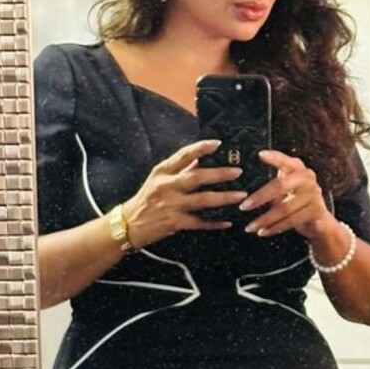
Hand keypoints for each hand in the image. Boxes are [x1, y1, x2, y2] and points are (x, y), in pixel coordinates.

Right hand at [123, 139, 245, 248]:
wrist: (128, 224)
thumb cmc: (146, 200)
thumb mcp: (158, 180)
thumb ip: (179, 170)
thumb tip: (200, 159)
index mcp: (162, 171)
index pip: (184, 155)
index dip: (202, 148)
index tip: (218, 144)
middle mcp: (167, 186)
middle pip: (197, 177)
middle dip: (220, 174)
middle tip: (238, 172)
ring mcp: (171, 205)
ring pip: (202, 200)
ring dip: (224, 197)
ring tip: (241, 195)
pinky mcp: (174, 222)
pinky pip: (199, 223)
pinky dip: (214, 223)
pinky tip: (227, 222)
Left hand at [239, 149, 341, 244]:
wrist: (320, 221)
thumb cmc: (297, 201)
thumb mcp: (287, 188)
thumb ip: (274, 184)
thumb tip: (246, 191)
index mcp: (298, 169)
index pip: (285, 161)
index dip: (274, 158)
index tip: (260, 155)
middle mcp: (307, 179)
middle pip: (280, 186)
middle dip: (259, 198)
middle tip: (243, 207)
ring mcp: (313, 195)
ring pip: (284, 209)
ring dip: (264, 219)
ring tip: (249, 227)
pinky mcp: (316, 211)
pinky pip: (290, 221)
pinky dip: (274, 228)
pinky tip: (262, 232)